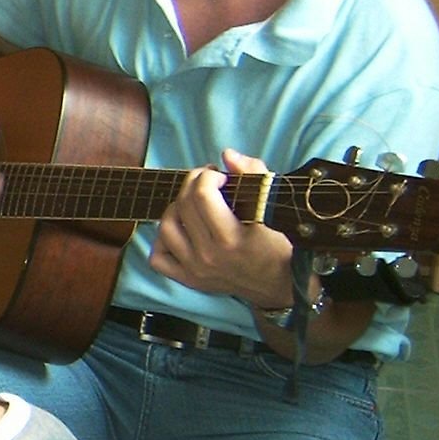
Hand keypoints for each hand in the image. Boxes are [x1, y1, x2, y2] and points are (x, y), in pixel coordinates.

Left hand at [149, 151, 295, 306]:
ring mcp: (196, 269)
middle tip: (205, 181)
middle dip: (192, 184)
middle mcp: (210, 255)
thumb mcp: (274, 207)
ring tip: (193, 203)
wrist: (280, 284)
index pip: (203, 195)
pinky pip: (158, 257)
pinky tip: (181, 230)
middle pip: (183, 206)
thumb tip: (226, 155)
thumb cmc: (278, 242)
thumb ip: (254, 174)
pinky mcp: (189, 280)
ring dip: (176, 207)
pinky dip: (163, 240)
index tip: (220, 176)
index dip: (208, 176)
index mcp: (233, 237)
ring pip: (166, 227)